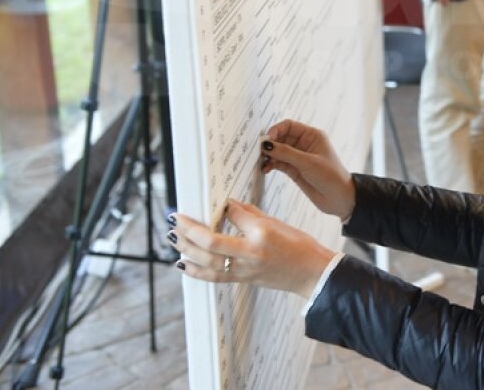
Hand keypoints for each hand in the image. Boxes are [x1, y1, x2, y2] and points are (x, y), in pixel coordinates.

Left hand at [169, 200, 339, 297]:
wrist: (311, 274)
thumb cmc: (299, 247)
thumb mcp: (277, 224)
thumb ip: (250, 215)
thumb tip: (229, 206)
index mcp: (261, 235)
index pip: (233, 217)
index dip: (219, 208)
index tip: (207, 202)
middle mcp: (250, 255)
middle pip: (210, 244)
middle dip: (188, 232)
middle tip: (174, 220)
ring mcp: (244, 271)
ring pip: (207, 263)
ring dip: (186, 250)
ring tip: (172, 238)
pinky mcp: (242, 280)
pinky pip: (213, 277)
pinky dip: (195, 271)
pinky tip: (182, 263)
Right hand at [262, 120, 355, 218]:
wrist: (338, 198)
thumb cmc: (331, 176)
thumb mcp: (308, 162)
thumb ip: (286, 153)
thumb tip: (267, 144)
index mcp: (312, 136)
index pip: (289, 126)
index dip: (276, 130)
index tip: (266, 140)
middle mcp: (304, 144)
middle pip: (281, 138)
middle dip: (270, 144)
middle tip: (260, 152)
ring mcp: (298, 157)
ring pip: (278, 151)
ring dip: (269, 156)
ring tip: (262, 162)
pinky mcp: (294, 169)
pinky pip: (279, 163)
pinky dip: (271, 164)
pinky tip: (266, 169)